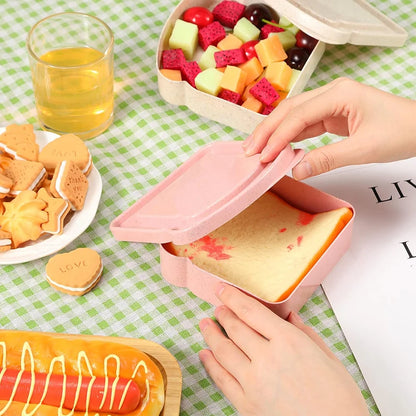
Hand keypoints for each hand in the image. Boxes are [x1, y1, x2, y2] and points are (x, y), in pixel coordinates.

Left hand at [199, 284, 368, 415]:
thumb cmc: (341, 402)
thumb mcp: (330, 359)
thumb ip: (306, 334)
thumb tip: (290, 317)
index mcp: (288, 342)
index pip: (251, 312)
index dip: (233, 297)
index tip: (223, 289)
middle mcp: (267, 358)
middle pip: (235, 328)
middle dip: (223, 314)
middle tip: (218, 307)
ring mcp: (253, 383)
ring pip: (223, 351)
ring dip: (211, 335)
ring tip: (206, 325)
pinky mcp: (246, 405)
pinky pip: (221, 379)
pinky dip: (210, 364)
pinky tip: (205, 354)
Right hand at [243, 77, 415, 178]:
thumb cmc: (402, 132)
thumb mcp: (364, 149)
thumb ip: (328, 159)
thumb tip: (296, 171)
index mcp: (340, 94)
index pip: (299, 116)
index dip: (278, 137)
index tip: (263, 156)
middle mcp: (332, 93)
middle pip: (290, 110)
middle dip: (267, 130)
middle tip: (249, 151)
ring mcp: (331, 103)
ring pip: (294, 116)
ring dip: (274, 133)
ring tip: (256, 149)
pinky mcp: (333, 114)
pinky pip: (305, 124)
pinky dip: (289, 137)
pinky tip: (277, 147)